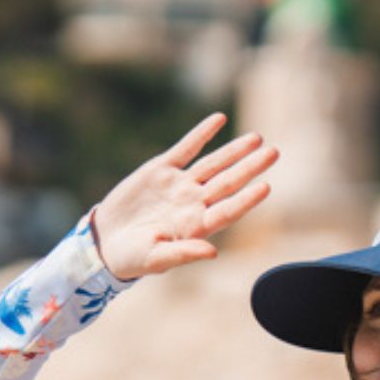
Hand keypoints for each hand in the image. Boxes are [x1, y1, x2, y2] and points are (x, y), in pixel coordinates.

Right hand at [89, 113, 277, 280]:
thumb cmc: (133, 258)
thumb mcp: (156, 259)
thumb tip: (213, 252)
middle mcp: (194, 203)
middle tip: (274, 153)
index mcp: (197, 227)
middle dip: (251, 167)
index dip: (247, 200)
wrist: (105, 241)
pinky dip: (202, 134)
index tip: (266, 186)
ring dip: (235, 150)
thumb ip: (184, 253)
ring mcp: (180, 185)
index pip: (228, 211)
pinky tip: (219, 120)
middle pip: (229, 182)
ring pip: (213, 164)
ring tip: (257, 139)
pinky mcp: (161, 170)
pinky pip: (186, 148)